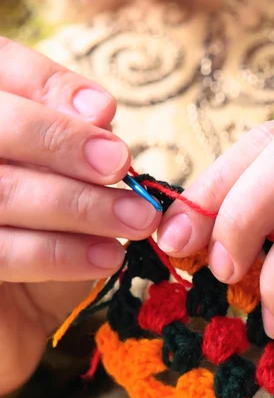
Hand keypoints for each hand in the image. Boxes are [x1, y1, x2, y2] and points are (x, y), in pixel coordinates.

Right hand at [0, 38, 160, 395]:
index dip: (48, 86)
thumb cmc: (42, 242)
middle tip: (119, 162)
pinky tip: (107, 256)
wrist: (11, 324)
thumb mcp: (64, 188)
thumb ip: (73, 146)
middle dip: (62, 141)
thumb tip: (98, 110)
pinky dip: (61, 253)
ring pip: (3, 190)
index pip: (0, 73)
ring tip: (136, 220)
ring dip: (79, 204)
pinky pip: (3, 251)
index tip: (104, 110)